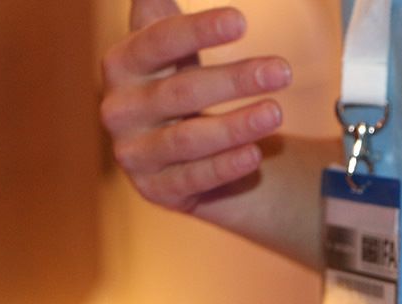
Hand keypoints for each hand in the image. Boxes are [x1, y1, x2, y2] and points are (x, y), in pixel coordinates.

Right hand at [100, 0, 292, 212]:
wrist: (177, 149)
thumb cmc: (177, 82)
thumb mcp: (170, 44)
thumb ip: (161, 13)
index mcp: (122, 64)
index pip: (158, 42)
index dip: (199, 31)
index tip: (241, 22)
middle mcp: (119, 109)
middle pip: (181, 92)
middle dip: (235, 80)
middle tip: (282, 71)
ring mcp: (134, 153)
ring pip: (188, 139)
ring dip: (236, 126)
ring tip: (275, 112)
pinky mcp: (154, 188)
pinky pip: (193, 178)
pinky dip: (226, 167)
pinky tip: (255, 154)